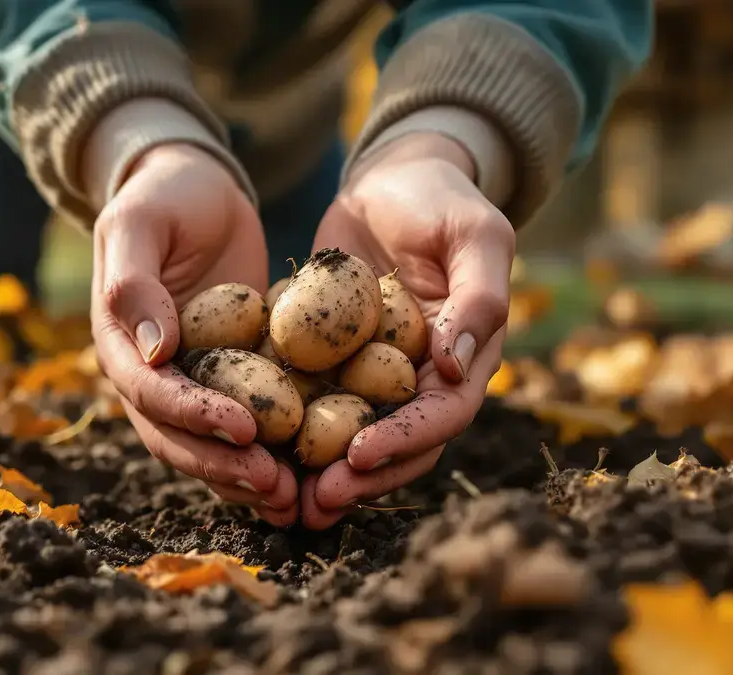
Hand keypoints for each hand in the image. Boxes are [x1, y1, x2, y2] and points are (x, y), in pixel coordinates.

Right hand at [90, 143, 299, 525]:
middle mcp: (152, 375)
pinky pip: (249, 425)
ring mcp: (192, 381)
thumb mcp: (139, 223)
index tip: (246, 430)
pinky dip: (275, 452)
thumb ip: (134, 283)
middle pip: (180, 439)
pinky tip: (313, 473)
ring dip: (250, 477)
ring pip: (213, 446)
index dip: (195, 418)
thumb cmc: (164, 195)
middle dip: (227, 466)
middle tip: (278, 486)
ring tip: (298, 499)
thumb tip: (155, 353)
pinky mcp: (232, 377)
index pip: (152, 396)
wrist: (195, 186)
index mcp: (121, 344)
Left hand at [300, 132, 514, 529]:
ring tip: (282, 501)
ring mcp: (376, 377)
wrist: (393, 179)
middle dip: (358, 477)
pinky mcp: (334, 364)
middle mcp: (423, 381)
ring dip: (322, 474)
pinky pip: (313, 406)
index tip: (356, 455)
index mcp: (467, 359)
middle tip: (313, 501)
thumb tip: (457, 366)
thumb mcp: (474, 234)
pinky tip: (253, 453)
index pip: (441, 416)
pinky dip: (289, 434)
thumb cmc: (442, 199)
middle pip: (397, 446)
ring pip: (352, 439)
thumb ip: (479, 296)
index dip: (403, 441)